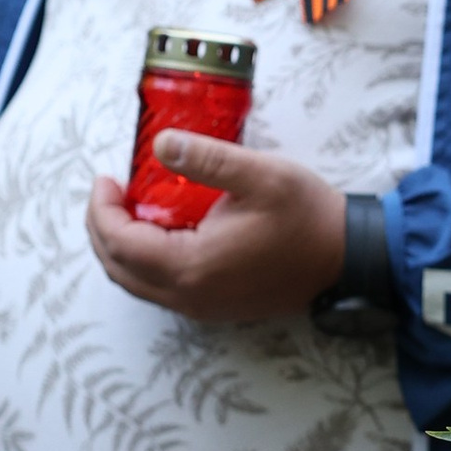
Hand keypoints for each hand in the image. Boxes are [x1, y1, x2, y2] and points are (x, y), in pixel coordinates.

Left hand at [86, 139, 348, 323]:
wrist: (347, 258)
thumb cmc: (307, 216)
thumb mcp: (260, 175)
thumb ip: (206, 159)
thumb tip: (160, 143)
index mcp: (192, 266)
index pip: (121, 243)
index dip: (102, 211)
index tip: (107, 178)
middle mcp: (190, 296)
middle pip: (119, 270)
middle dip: (103, 230)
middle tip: (109, 193)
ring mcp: (201, 307)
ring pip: (137, 284)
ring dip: (122, 248)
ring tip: (128, 209)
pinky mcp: (214, 307)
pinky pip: (160, 289)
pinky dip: (145, 261)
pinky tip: (158, 231)